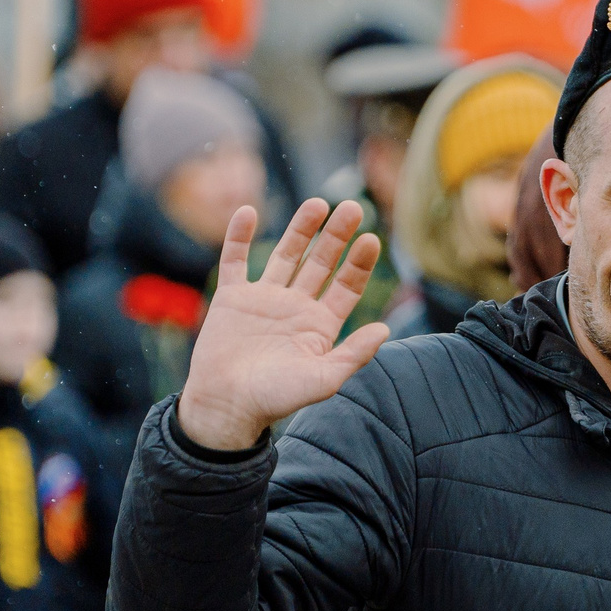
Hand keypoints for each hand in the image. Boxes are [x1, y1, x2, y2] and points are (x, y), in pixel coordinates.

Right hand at [179, 200, 389, 452]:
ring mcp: (263, 300)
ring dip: (300, 229)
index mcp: (320, 325)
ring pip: (285, 255)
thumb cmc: (274, 399)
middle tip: (353, 206)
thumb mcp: (322, 379)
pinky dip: (238, 236)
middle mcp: (295, 307)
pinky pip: (234, 260)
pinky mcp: (231, 299)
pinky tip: (247, 211)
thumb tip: (386, 328)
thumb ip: (353, 354)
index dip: (359, 263)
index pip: (347, 286)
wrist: (224, 407)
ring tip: (316, 203)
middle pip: (321, 263)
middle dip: (336, 237)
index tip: (371, 240)